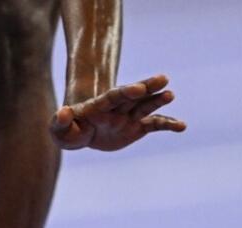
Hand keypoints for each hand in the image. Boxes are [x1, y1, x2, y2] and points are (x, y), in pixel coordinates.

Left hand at [50, 74, 185, 150]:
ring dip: (158, 101)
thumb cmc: (68, 131)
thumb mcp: (59, 130)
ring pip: (146, 106)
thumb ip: (61, 122)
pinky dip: (168, 125)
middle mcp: (117, 108)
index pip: (113, 97)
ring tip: (171, 95)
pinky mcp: (137, 127)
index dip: (126, 92)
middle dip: (147, 88)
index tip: (138, 88)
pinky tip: (182, 126)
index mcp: (98, 107)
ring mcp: (129, 116)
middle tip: (163, 79)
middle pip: (133, 96)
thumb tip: (64, 112)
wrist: (81, 133)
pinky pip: (155, 125)